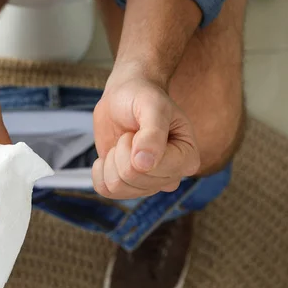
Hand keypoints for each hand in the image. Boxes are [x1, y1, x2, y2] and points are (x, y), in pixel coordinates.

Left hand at [92, 74, 199, 198]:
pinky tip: (109, 156)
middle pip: (132, 178)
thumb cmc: (144, 98)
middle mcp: (171, 177)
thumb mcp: (153, 106)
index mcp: (187, 159)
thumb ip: (153, 132)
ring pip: (116, 187)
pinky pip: (105, 190)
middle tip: (131, 134)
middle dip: (121, 150)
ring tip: (123, 143)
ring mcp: (149, 185)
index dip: (136, 145)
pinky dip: (99, 171)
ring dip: (111, 159)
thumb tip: (144, 164)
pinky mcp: (128, 186)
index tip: (142, 127)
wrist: (125, 97)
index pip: (153, 169)